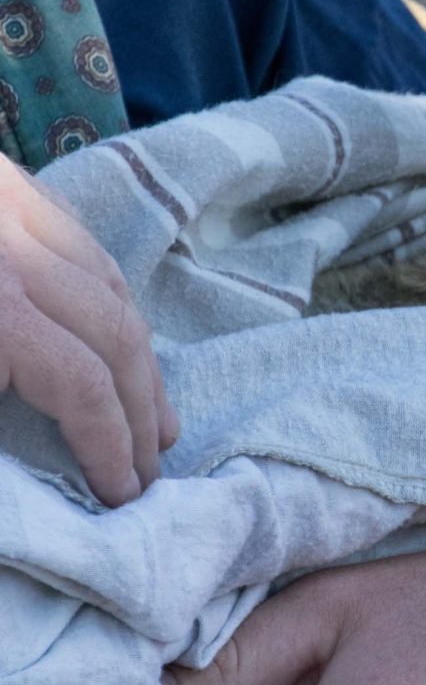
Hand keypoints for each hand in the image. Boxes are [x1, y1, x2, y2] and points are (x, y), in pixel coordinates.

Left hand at [0, 155, 177, 505]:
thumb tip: (38, 477)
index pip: (80, 385)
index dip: (109, 446)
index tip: (120, 494)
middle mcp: (13, 253)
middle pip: (115, 333)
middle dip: (141, 409)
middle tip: (151, 467)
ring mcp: (15, 212)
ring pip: (111, 286)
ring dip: (139, 356)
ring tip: (153, 416)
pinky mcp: (12, 190)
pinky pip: (83, 245)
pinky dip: (109, 298)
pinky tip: (115, 336)